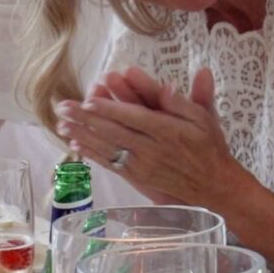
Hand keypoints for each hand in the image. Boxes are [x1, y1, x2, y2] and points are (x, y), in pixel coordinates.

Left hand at [55, 67, 252, 208]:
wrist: (213, 185)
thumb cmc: (208, 146)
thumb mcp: (205, 118)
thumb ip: (185, 102)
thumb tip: (167, 87)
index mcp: (168, 131)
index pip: (133, 117)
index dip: (110, 109)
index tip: (89, 100)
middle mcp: (152, 149)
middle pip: (113, 131)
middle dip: (85, 119)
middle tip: (62, 107)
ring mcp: (143, 165)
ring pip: (107, 148)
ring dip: (82, 135)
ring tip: (60, 124)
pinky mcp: (138, 176)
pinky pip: (111, 164)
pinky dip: (92, 154)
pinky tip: (76, 144)